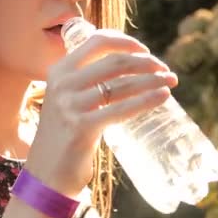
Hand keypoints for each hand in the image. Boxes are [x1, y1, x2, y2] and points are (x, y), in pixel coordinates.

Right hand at [24, 30, 177, 197]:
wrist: (46, 176)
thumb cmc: (64, 136)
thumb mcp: (67, 100)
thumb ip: (85, 83)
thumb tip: (128, 68)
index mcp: (59, 71)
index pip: (96, 41)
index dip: (125, 42)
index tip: (145, 50)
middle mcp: (62, 83)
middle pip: (114, 61)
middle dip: (147, 62)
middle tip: (165, 70)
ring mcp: (70, 105)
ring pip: (122, 84)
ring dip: (152, 79)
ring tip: (171, 82)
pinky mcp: (81, 127)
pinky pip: (121, 109)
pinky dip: (146, 100)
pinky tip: (162, 97)